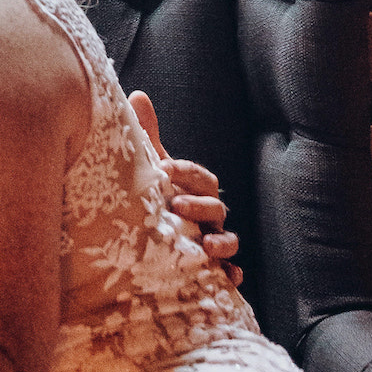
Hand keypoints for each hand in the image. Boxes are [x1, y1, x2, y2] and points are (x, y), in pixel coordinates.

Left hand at [129, 90, 242, 286]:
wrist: (145, 238)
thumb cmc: (153, 195)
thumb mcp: (149, 166)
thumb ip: (147, 134)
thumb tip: (138, 94)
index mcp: (196, 188)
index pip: (200, 176)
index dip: (185, 171)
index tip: (163, 168)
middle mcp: (209, 214)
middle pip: (216, 207)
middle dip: (200, 205)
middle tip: (176, 206)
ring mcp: (214, 240)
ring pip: (229, 240)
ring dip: (222, 242)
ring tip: (207, 246)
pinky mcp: (214, 268)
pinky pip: (231, 273)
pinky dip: (233, 275)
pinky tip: (229, 277)